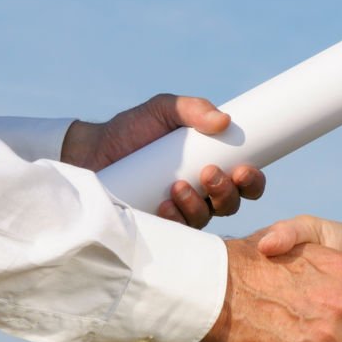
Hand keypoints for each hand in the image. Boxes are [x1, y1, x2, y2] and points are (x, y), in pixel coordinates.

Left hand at [61, 93, 265, 227]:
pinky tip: (164, 205)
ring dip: (198, 205)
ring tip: (178, 187)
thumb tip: (223, 120)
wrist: (89, 151)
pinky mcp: (157, 225)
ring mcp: (180, 212)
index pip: (245, 182)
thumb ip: (191, 108)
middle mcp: (202, 194)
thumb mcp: (163, 111)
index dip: (252, 181)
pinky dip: (175, 219)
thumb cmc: (131, 130)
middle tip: (210, 174)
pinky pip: (176, 232)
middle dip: (228, 192)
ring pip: (205, 219)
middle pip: (232, 204)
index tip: (244, 169)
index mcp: (211, 167)